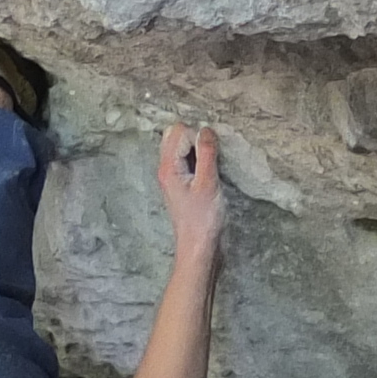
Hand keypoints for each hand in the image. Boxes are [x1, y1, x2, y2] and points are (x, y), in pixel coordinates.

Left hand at [156, 123, 225, 258]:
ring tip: (210, 166)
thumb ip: (206, 154)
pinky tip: (209, 172)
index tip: (210, 156)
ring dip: (197, 148)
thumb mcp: (208, 183)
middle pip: (175, 135)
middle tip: (210, 157)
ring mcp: (173, 176)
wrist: (198, 247)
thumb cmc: (203, 220)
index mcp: (168, 167)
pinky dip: (198, 159)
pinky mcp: (181, 184)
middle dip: (195, 138)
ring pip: (181, 147)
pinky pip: (186, 160)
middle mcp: (166, 169)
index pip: (180, 132)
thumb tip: (206, 129)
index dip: (198, 137)